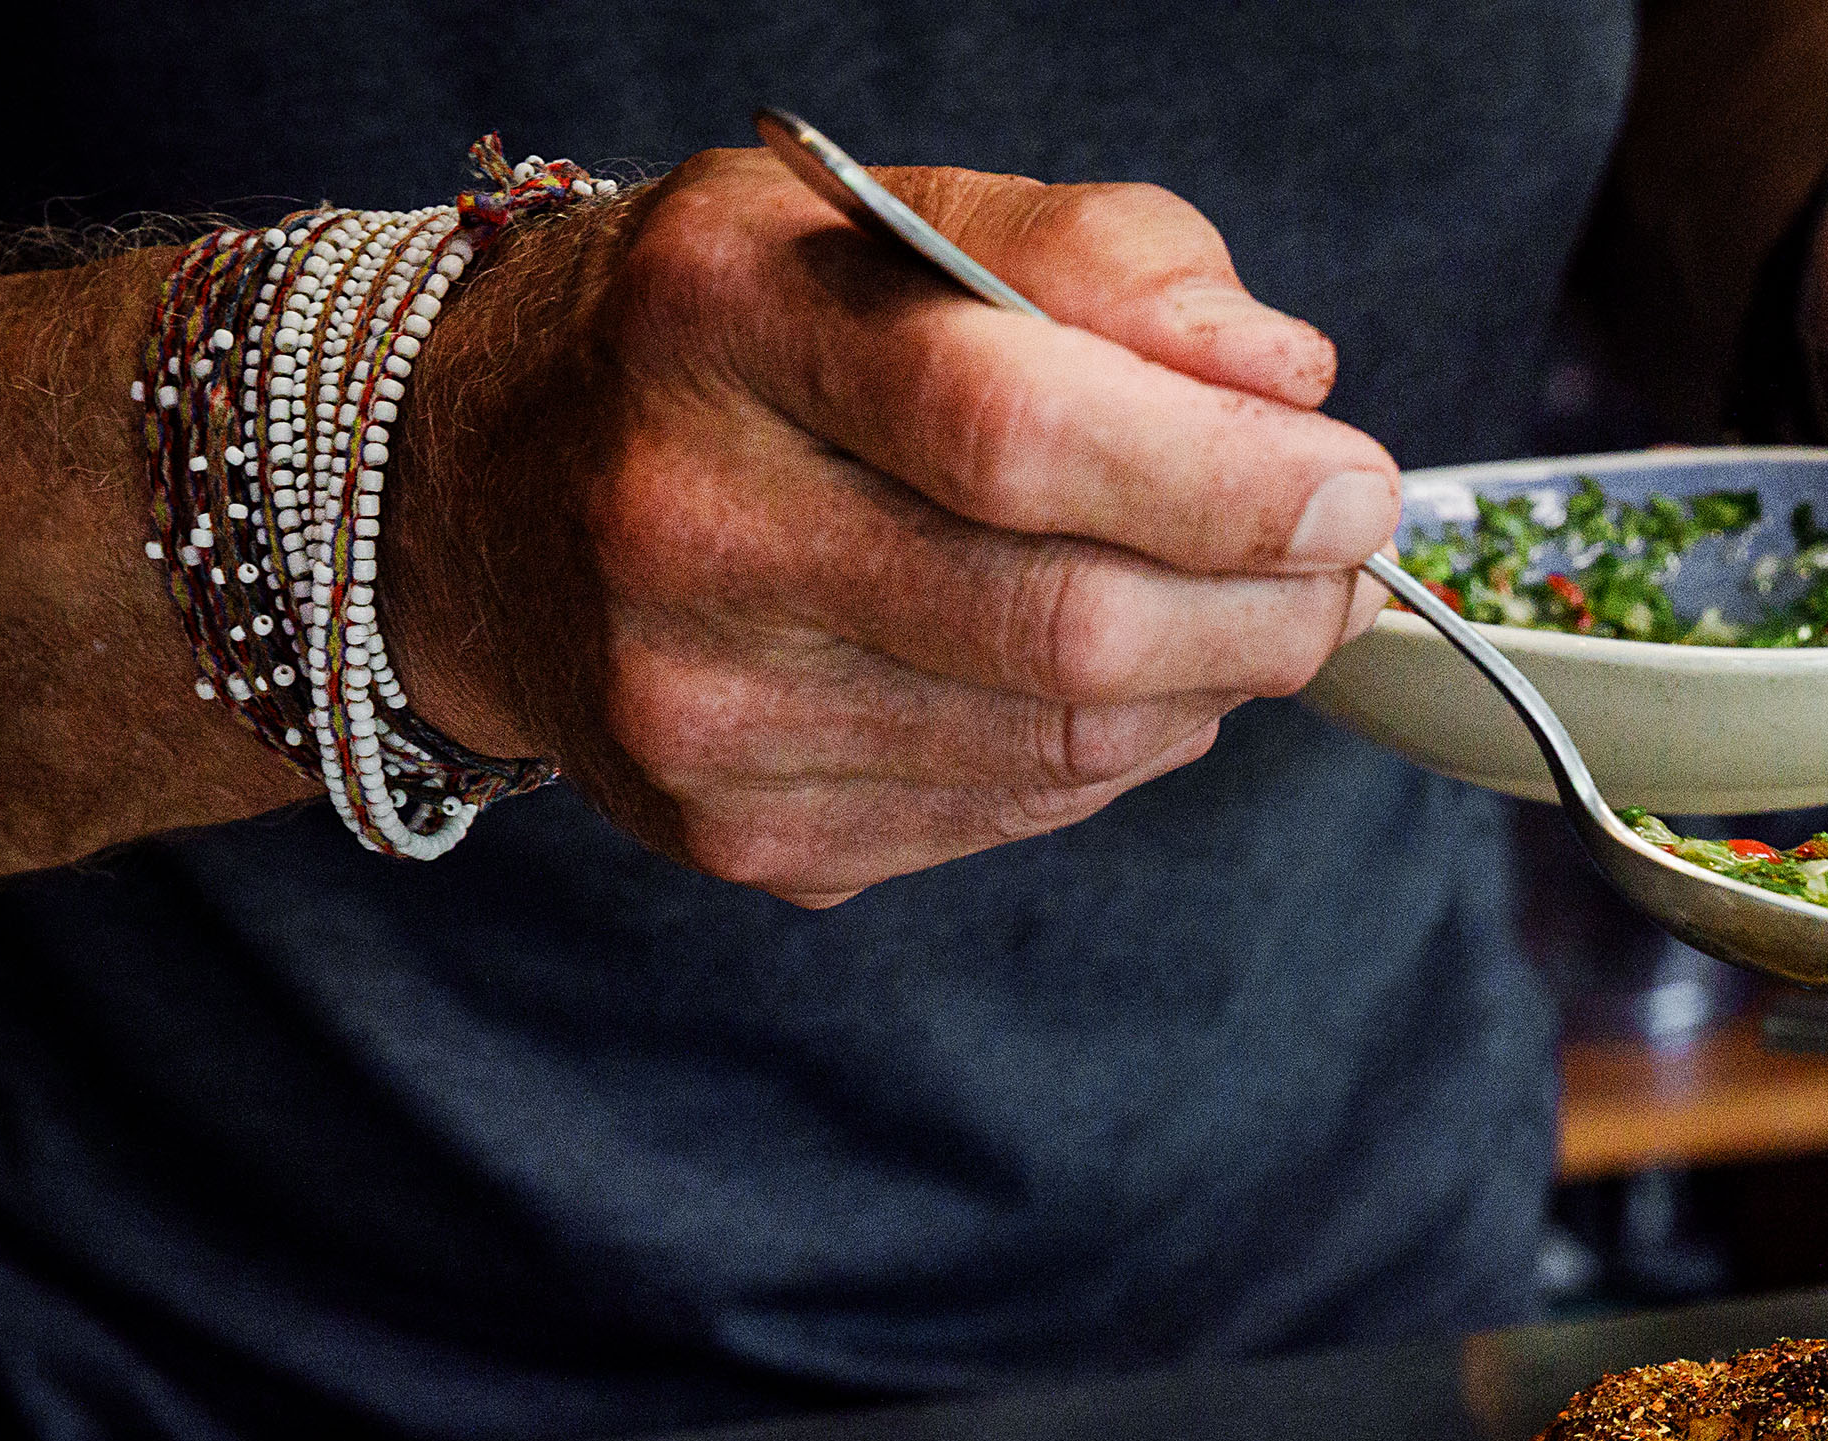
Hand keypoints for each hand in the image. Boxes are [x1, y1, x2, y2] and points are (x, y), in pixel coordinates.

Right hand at [385, 148, 1401, 903]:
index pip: (1018, 427)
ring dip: (1201, 685)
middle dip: (1260, 607)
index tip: (1356, 484)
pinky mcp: (733, 834)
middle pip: (1062, 624)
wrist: (472, 496)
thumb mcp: (880, 219)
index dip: (1229, 478)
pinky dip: (1106, 754)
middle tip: (1336, 568)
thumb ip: (1098, 261)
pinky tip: (1098, 681)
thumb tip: (1288, 383)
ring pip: (1061, 747)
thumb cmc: (720, 339)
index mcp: (719, 319)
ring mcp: (697, 707)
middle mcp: (682, 522)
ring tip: (1223, 608)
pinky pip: (1009, 816)